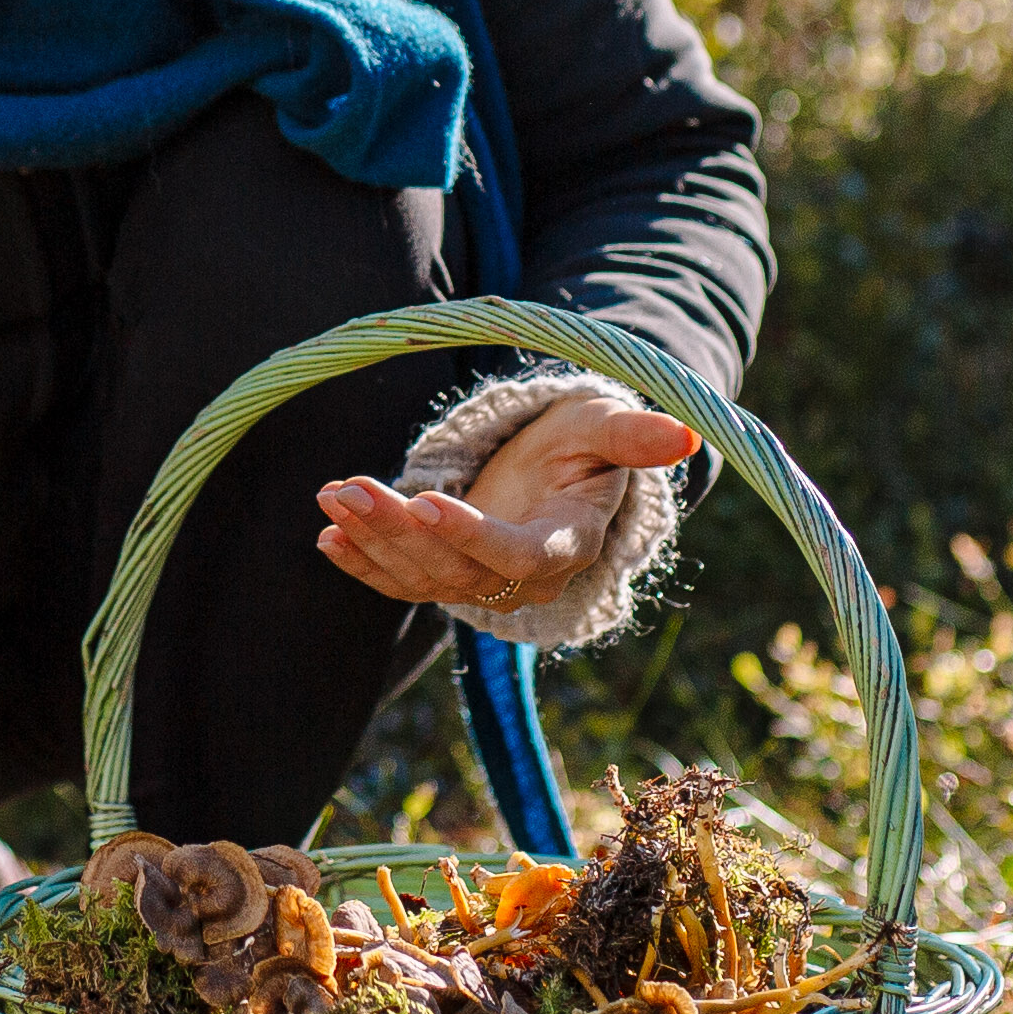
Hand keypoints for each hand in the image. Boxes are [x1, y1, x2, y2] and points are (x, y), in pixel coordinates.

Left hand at [312, 393, 696, 613]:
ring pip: (423, 578)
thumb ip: (633, 435)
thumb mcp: (604, 428)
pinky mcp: (448, 577)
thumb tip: (685, 432)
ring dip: (372, 541)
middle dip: (398, 531)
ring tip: (333, 495)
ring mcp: (482, 583)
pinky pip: (403, 585)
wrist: (556, 468)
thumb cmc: (582, 440)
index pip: (517, 556)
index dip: (471, 537)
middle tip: (349, 489)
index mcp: (566, 544)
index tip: (422, 501)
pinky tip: (327, 538)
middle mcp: (523, 578)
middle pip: (456, 570)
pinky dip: (363, 566)